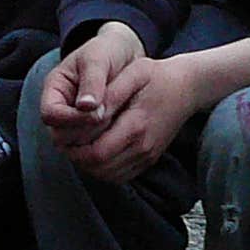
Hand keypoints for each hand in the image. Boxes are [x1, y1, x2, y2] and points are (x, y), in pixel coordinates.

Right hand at [40, 23, 146, 149]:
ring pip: (75, 147)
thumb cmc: (106, 52)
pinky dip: (106, 145)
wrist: (124, 56)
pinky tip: (122, 134)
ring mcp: (74, 125)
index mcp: (54, 91)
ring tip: (117, 125)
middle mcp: (60, 111)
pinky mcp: (91, 134)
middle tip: (110, 120)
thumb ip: (92, 81)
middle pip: (60, 136)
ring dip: (96, 141)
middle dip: (85, 132)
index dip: (70, 118)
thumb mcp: (97, 59)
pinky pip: (92, 149)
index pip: (50, 115)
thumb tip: (85, 107)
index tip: (97, 112)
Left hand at [64, 53, 202, 184]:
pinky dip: (100, 168)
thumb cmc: (155, 76)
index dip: (74, 146)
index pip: (95, 152)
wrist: (187, 87)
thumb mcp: (132, 74)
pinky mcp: (148, 160)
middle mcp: (142, 147)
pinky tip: (94, 150)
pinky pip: (118, 176)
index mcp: (136, 125)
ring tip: (77, 143)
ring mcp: (147, 156)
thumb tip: (86, 110)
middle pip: (97, 167)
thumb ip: (108, 94)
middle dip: (76, 156)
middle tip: (65, 139)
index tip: (63, 131)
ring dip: (86, 163)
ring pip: (106, 175)